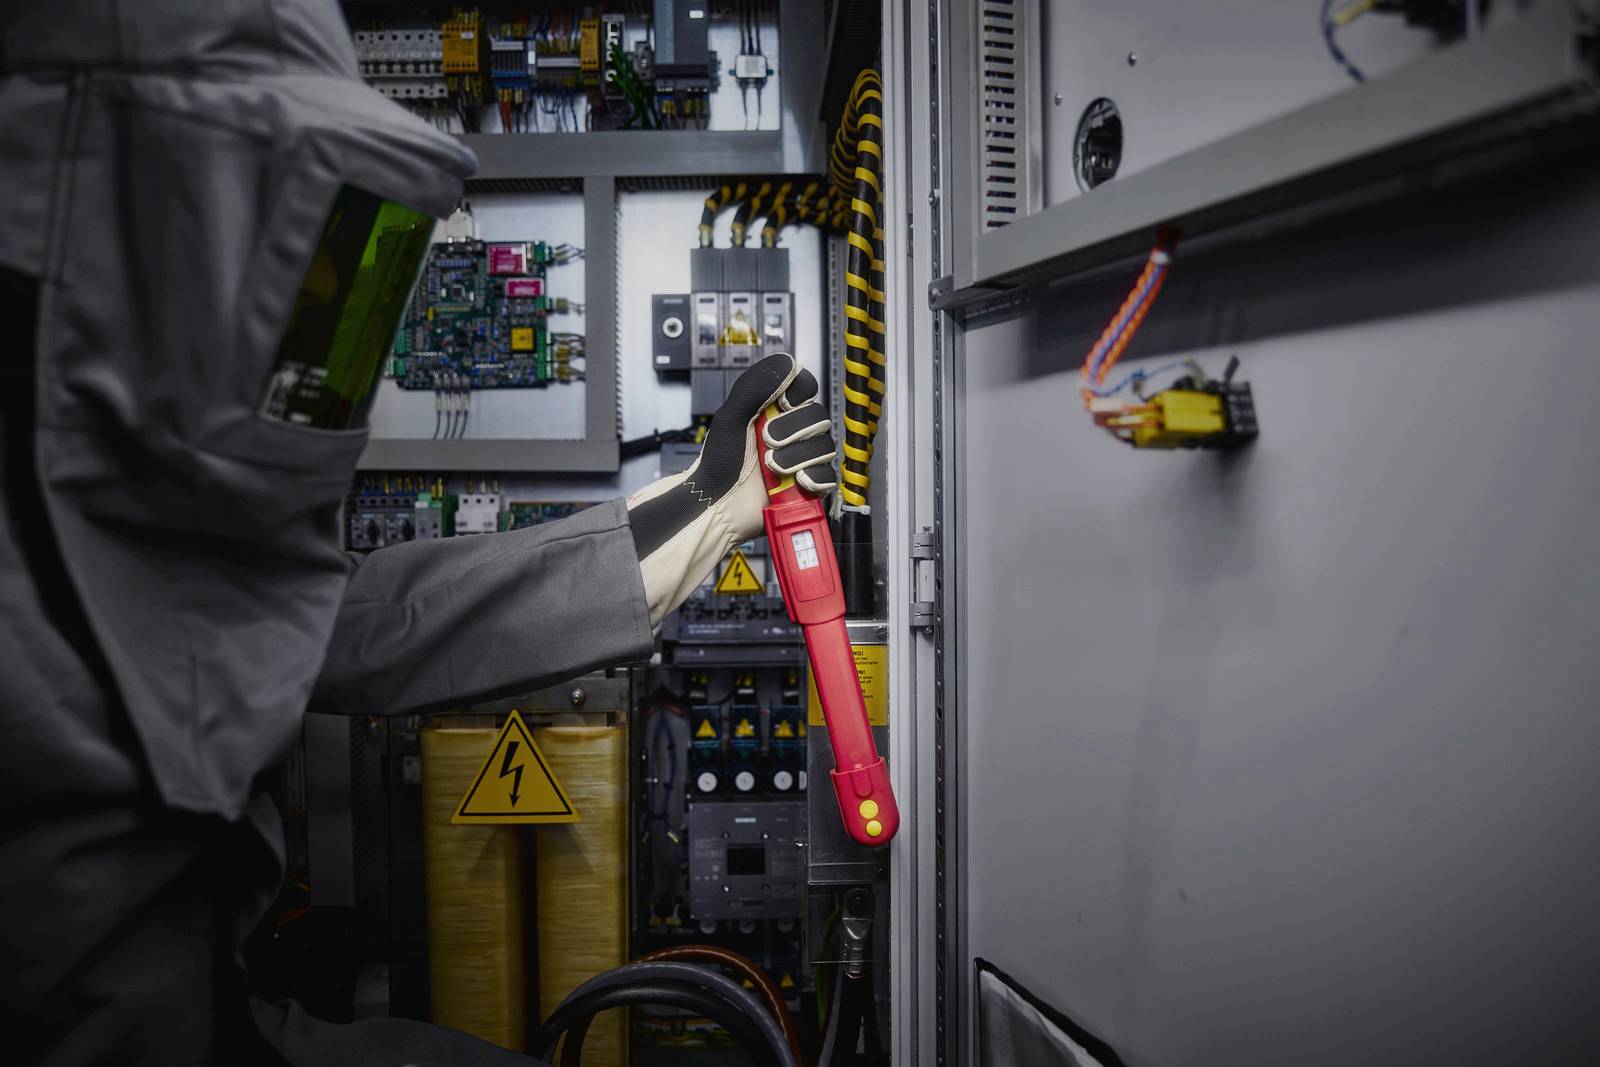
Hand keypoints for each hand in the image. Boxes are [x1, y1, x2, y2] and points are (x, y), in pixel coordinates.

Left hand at [629, 353, 836, 623]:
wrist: (717, 504)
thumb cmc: (718, 462)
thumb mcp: (731, 416)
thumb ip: (756, 386)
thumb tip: (789, 364)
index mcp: (774, 409)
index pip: (806, 386)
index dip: (800, 392)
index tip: (782, 403)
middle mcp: (792, 430)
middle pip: (818, 416)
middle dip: (792, 430)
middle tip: (766, 442)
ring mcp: (802, 458)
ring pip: (824, 446)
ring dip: (797, 456)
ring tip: (771, 467)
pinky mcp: (809, 485)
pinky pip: (829, 476)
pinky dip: (814, 478)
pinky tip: (796, 482)